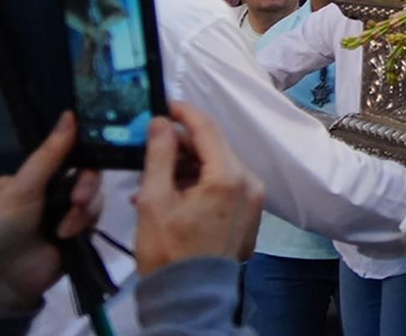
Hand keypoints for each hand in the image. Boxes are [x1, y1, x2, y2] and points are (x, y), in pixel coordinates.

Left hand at [0, 112, 101, 316]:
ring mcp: (67, 207)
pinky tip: (67, 235)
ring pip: (94, 190)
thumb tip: (70, 114)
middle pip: (86, 168)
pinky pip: (95, 213)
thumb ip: (49, 155)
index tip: (102, 135)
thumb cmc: (1, 229)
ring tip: (66, 225)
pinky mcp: (80, 228)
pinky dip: (83, 223)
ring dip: (83, 206)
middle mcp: (53, 185)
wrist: (1, 282)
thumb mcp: (20, 189)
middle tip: (77, 197)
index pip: (64, 148)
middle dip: (86, 182)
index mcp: (33, 172)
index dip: (82, 141)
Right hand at [134, 101, 263, 274]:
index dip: (185, 114)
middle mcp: (250, 183)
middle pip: (215, 148)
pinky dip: (201, 185)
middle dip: (182, 146)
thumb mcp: (155, 201)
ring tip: (153, 181)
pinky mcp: (250, 215)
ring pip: (218, 168)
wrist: (190, 299)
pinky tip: (173, 195)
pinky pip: (225, 187)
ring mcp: (254, 200)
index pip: (208, 129)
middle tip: (151, 148)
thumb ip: (159, 156)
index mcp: (230, 176)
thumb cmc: (169, 252)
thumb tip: (161, 123)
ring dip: (188, 169)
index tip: (165, 106)